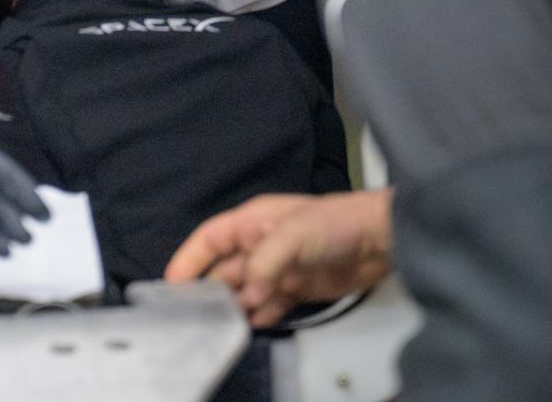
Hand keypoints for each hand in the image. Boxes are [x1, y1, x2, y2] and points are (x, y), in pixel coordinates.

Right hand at [163, 190, 393, 327]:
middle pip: (224, 270)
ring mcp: (278, 268)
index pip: (210, 239)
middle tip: (194, 317)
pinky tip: (251, 328)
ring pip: (245, 291)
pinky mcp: (297, 288)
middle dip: (209, 291)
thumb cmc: (334, 224)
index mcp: (252, 222)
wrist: (380, 240)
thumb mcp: (292, 234)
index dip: (189, 259)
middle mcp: (260, 245)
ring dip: (234, 307)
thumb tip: (247, 296)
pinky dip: (259, 316)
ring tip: (220, 328)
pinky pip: (269, 305)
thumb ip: (264, 263)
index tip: (171, 284)